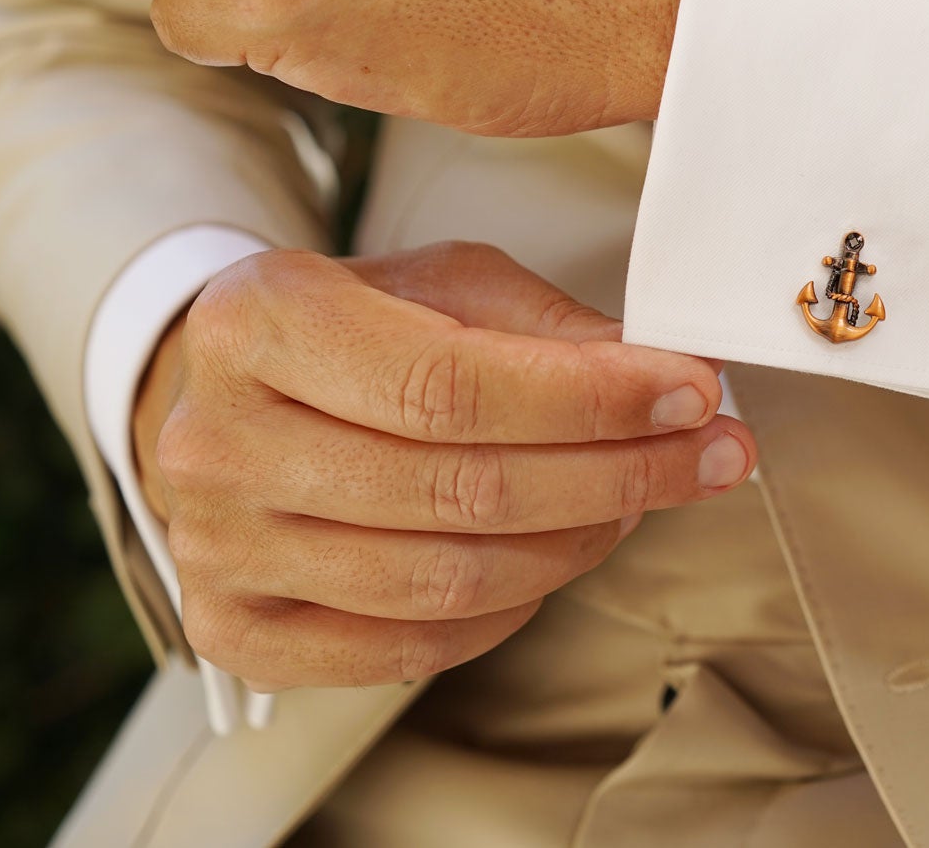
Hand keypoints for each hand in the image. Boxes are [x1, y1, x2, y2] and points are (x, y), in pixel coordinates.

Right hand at [132, 241, 753, 690]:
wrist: (240, 393)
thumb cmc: (361, 326)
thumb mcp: (447, 283)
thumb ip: (550, 326)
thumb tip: (673, 377)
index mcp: (260, 320)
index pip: (449, 383)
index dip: (590, 400)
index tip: (694, 394)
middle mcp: (215, 438)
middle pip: (460, 488)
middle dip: (618, 473)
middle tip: (712, 453)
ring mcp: (216, 545)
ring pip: (448, 577)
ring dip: (580, 541)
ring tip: (643, 498)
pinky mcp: (236, 628)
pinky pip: (413, 645)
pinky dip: (512, 609)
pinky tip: (563, 553)